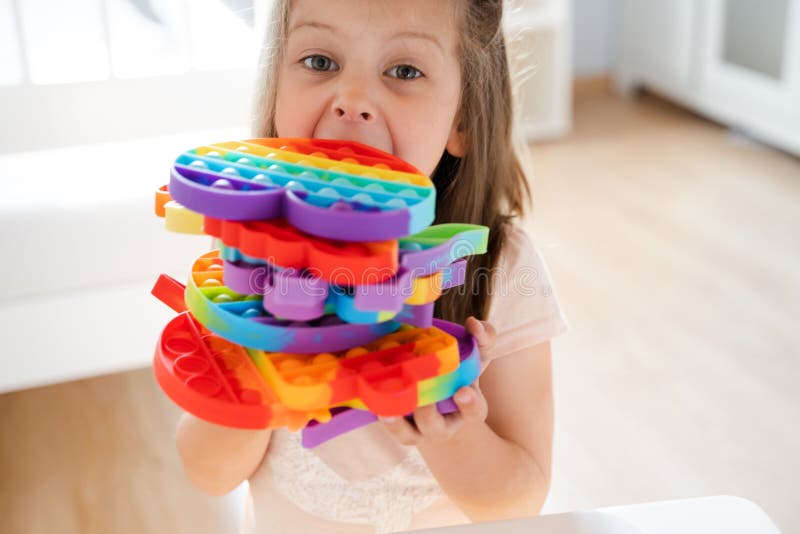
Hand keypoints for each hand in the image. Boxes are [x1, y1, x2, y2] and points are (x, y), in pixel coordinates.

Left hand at [380, 316, 495, 445]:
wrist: (437, 391)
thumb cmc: (459, 370)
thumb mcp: (475, 354)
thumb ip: (483, 337)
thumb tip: (473, 323)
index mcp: (468, 409)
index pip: (474, 411)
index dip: (469, 404)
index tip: (462, 391)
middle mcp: (443, 425)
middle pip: (436, 427)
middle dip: (428, 413)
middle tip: (420, 397)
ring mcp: (419, 431)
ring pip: (407, 435)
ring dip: (397, 424)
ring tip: (386, 410)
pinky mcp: (398, 428)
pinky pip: (389, 428)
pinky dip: (381, 417)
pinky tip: (372, 402)